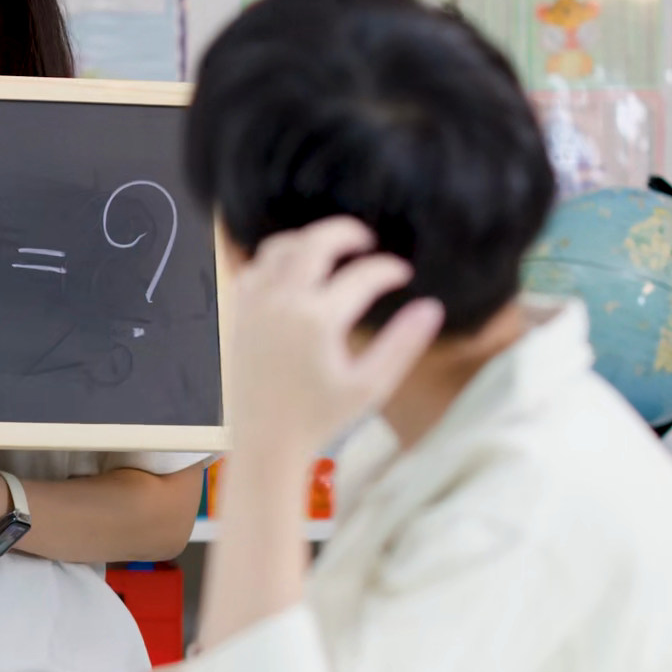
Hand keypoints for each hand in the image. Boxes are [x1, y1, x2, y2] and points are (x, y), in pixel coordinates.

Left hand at [230, 217, 444, 458]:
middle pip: (314, 243)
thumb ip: (402, 344)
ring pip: (277, 248)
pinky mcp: (239, 314)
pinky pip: (252, 268)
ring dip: (306, 241)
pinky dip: (273, 260)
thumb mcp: (370, 386)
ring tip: (330, 251)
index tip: (402, 275)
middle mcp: (282, 303)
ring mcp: (255, 305)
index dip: (388, 270)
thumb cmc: (319, 417)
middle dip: (345, 232)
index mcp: (317, 320)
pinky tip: (293, 272)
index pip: (362, 275)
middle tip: (366, 241)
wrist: (265, 439)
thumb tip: (432, 308)